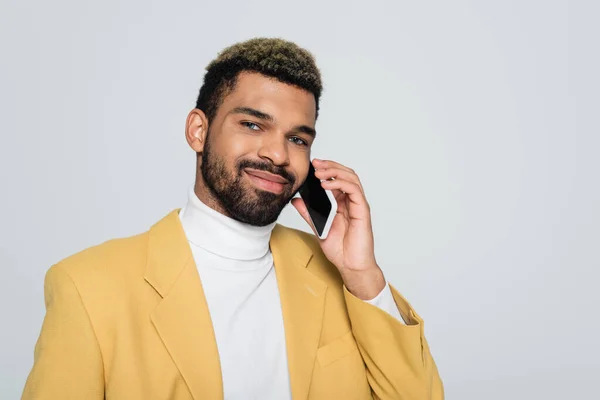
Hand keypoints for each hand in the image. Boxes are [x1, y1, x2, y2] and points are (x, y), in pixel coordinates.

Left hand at [291, 159, 385, 299]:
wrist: (351, 266)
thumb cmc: (340, 250)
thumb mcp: (318, 228)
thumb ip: (308, 213)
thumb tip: (296, 200)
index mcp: (343, 203)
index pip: (337, 179)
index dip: (327, 169)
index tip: (312, 165)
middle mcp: (352, 202)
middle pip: (346, 174)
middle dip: (330, 166)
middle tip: (315, 164)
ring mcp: (358, 205)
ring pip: (351, 178)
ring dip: (335, 171)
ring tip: (319, 172)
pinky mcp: (362, 211)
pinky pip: (354, 191)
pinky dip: (340, 184)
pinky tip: (327, 185)